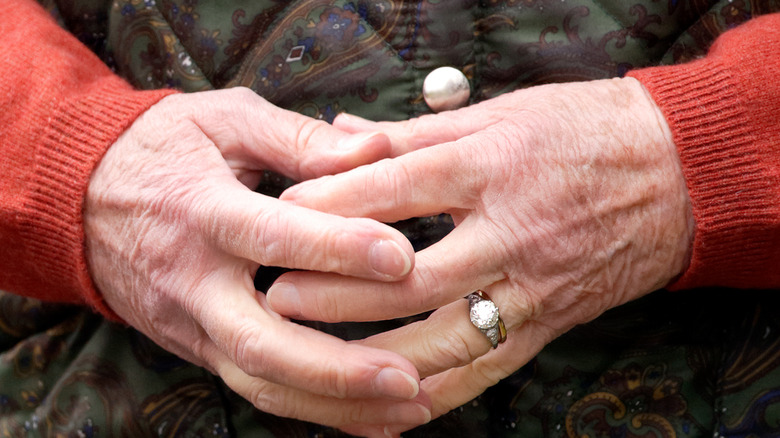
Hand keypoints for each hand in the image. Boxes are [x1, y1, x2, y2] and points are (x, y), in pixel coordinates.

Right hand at [84, 87, 430, 434]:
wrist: (78, 196)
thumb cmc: (162, 149)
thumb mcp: (225, 120)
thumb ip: (300, 138)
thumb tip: (377, 150)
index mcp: (204, 211)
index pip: (273, 237)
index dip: (337, 249)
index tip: (401, 259)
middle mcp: (194, 281)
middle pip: (261, 342)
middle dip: (338, 367)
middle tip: (409, 375)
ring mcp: (192, 323)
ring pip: (260, 382)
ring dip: (335, 404)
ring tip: (409, 405)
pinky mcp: (197, 346)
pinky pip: (255, 387)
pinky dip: (314, 409)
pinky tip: (371, 416)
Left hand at [268, 78, 694, 429]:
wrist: (678, 175)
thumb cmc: (585, 133)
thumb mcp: (501, 114)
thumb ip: (414, 134)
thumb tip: (342, 135)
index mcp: (491, 167)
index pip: (394, 190)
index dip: (329, 206)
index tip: (280, 218)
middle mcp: (509, 233)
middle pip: (408, 275)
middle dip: (334, 292)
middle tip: (276, 298)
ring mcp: (531, 287)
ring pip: (443, 339)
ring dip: (372, 357)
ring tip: (314, 358)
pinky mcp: (548, 325)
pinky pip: (484, 372)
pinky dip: (432, 395)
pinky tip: (385, 404)